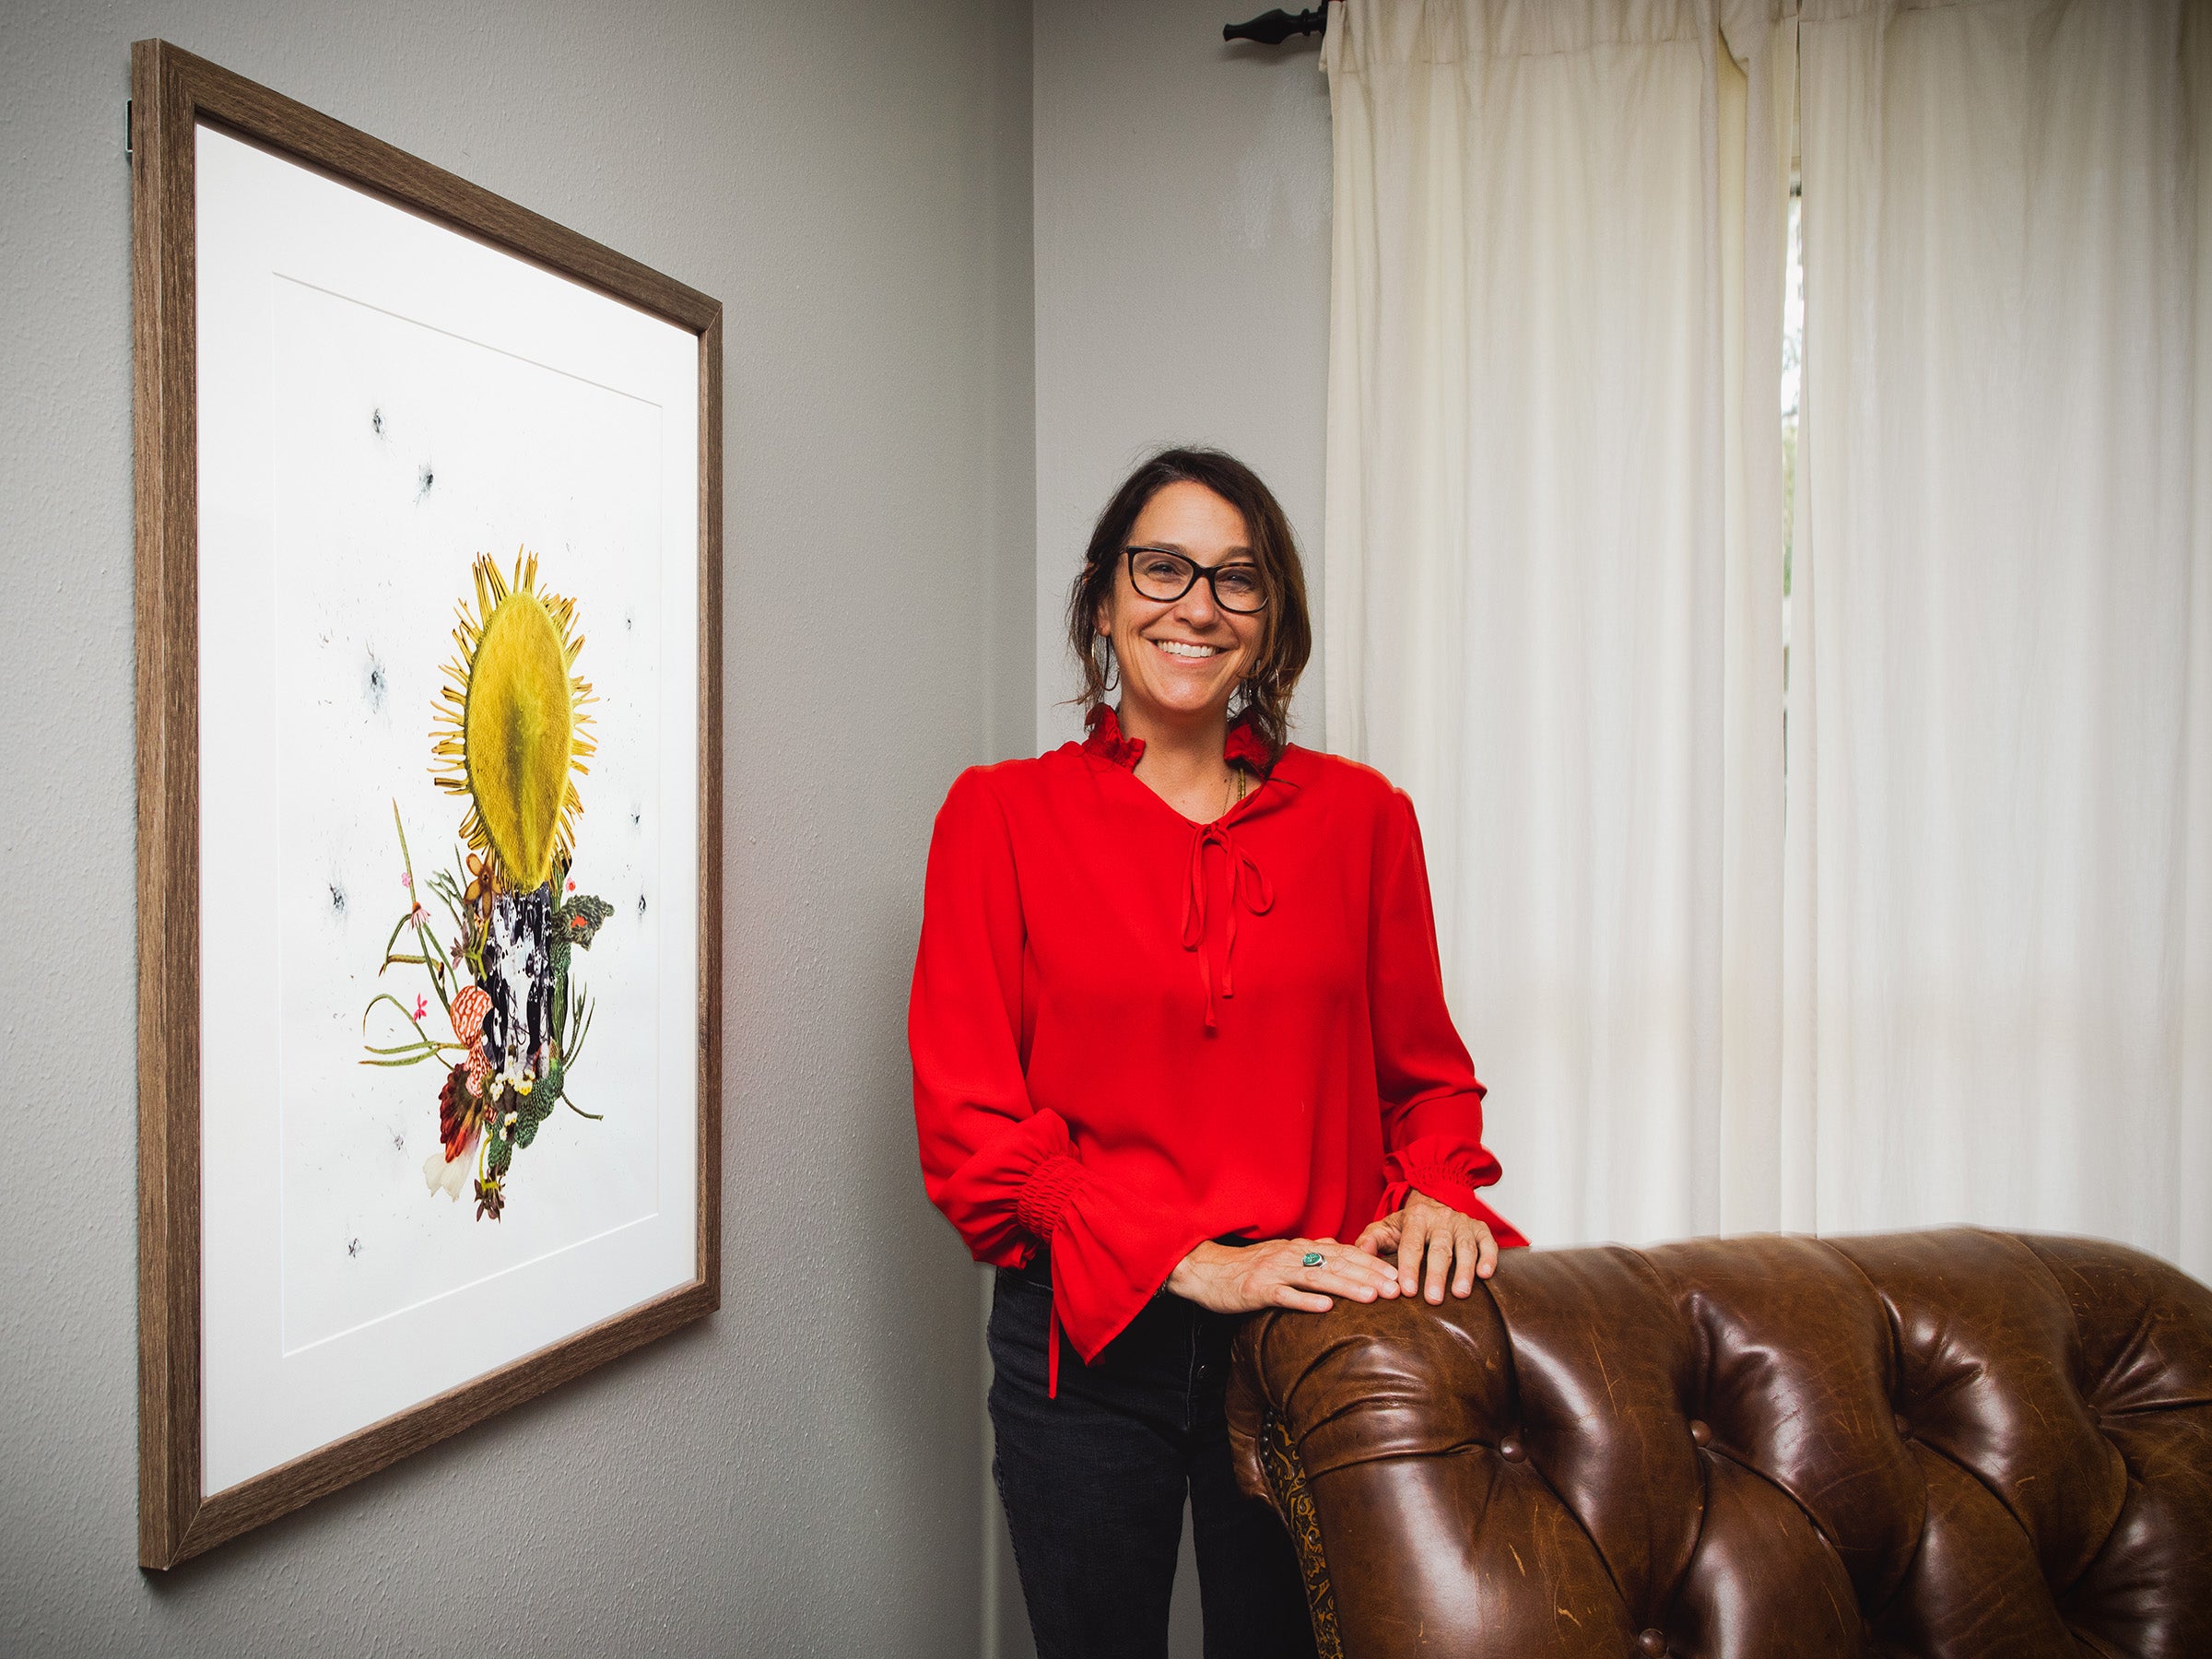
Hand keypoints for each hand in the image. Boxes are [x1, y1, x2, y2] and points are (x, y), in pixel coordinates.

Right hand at [1166, 1236, 1403, 1315]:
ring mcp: (1275, 1272)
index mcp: (1301, 1248)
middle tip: (1397, 1289)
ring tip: (1372, 1297)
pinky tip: (1326, 1309)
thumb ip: (1312, 1253)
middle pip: (1337, 1264)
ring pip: (1317, 1277)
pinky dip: (1306, 1301)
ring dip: (1346, 1286)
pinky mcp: (1258, 1290)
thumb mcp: (1283, 1255)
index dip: (1372, 1264)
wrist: (1207, 1270)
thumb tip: (1339, 1248)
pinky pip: (1285, 1296)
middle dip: (1370, 1276)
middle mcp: (1292, 1255)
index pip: (1344, 1254)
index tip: (1399, 1275)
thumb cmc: (1247, 1268)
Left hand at [1355, 1188, 1498, 1302]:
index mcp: (1416, 1219)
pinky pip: (1488, 1242)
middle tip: (1433, 1299)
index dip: (1409, 1268)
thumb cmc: (1408, 1226)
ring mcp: (1462, 1224)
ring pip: (1465, 1247)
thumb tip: (1358, 1253)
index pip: (1411, 1245)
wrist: (1434, 1203)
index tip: (1406, 1290)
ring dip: (1464, 1270)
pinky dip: (1489, 1257)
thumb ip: (1371, 1240)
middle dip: (1436, 1275)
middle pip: (1439, 1249)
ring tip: (1461, 1293)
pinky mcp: (1480, 1229)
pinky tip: (1485, 1275)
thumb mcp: (1385, 1228)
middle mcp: (1441, 1219)